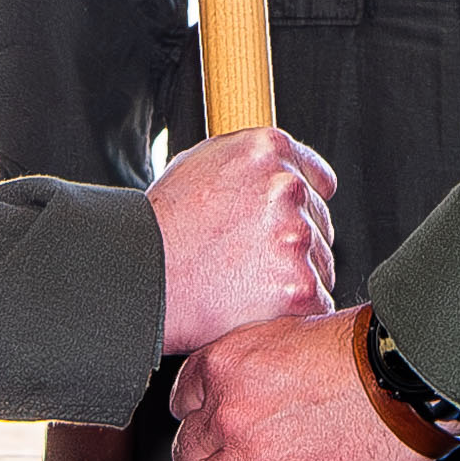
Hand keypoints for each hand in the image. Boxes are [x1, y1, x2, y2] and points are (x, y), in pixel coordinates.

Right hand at [150, 123, 338, 357]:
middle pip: (320, 225)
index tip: (282, 225)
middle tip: (249, 261)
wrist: (138, 279)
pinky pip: (317, 302)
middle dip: (293, 245)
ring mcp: (295, 237)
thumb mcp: (199, 165)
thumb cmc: (160, 228)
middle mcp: (288, 187)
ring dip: (294, 277)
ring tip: (243, 282)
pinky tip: (255, 305)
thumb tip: (284, 170)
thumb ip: (251, 165)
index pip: (319, 180)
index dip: (301, 208)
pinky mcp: (298, 286)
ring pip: (321, 264)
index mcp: (268, 150)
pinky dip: (293, 311)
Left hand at [167, 305, 443, 460]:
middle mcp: (227, 410)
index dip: (201, 422)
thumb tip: (246, 393)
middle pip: (186, 454)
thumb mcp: (288, 334)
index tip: (218, 432)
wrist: (407, 378)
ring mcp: (250, 455)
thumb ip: (253, 366)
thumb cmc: (365, 353)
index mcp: (224, 362)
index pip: (181, 405)